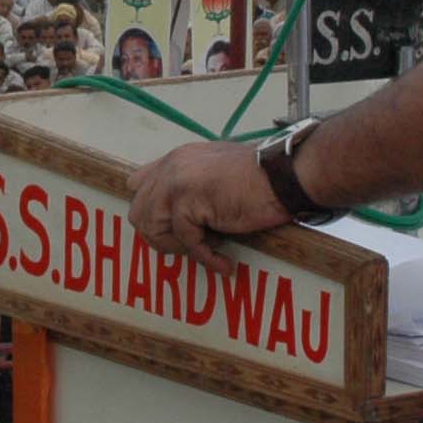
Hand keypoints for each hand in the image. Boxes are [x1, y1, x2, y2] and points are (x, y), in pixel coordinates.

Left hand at [129, 138, 289, 271]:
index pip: (138, 185)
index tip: (174, 232)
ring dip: (178, 248)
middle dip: (161, 237)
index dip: (152, 213)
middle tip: (191, 246)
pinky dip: (206, 258)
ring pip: (152, 228)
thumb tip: (177, 219)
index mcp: (177, 159)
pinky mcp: (189, 200)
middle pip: (139, 212)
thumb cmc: (261, 180)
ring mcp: (177, 182)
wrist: (284, 175)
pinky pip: (186, 241)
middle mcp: (171, 167)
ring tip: (207, 251)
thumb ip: (193, 187)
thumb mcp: (217, 175)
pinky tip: (225, 263)